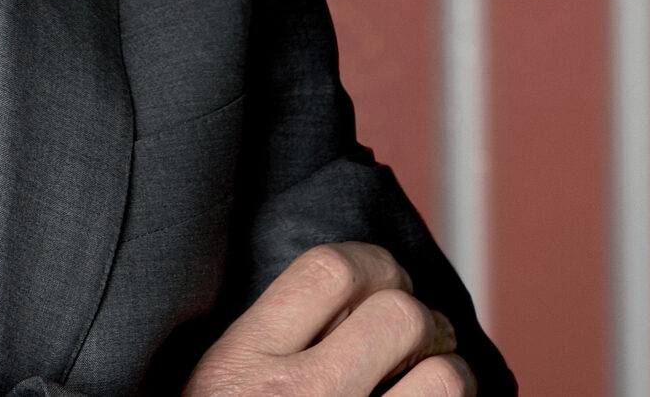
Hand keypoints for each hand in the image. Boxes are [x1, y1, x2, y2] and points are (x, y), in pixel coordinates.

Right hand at [181, 242, 474, 396]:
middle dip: (421, 318)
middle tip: (419, 337)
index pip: (330, 270)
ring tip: (433, 381)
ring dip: (448, 375)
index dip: (373, 265)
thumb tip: (331, 293)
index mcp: (239, 365)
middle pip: (399, 313)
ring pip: (444, 378)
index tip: (379, 283)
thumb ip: (253, 341)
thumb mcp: (202, 384)